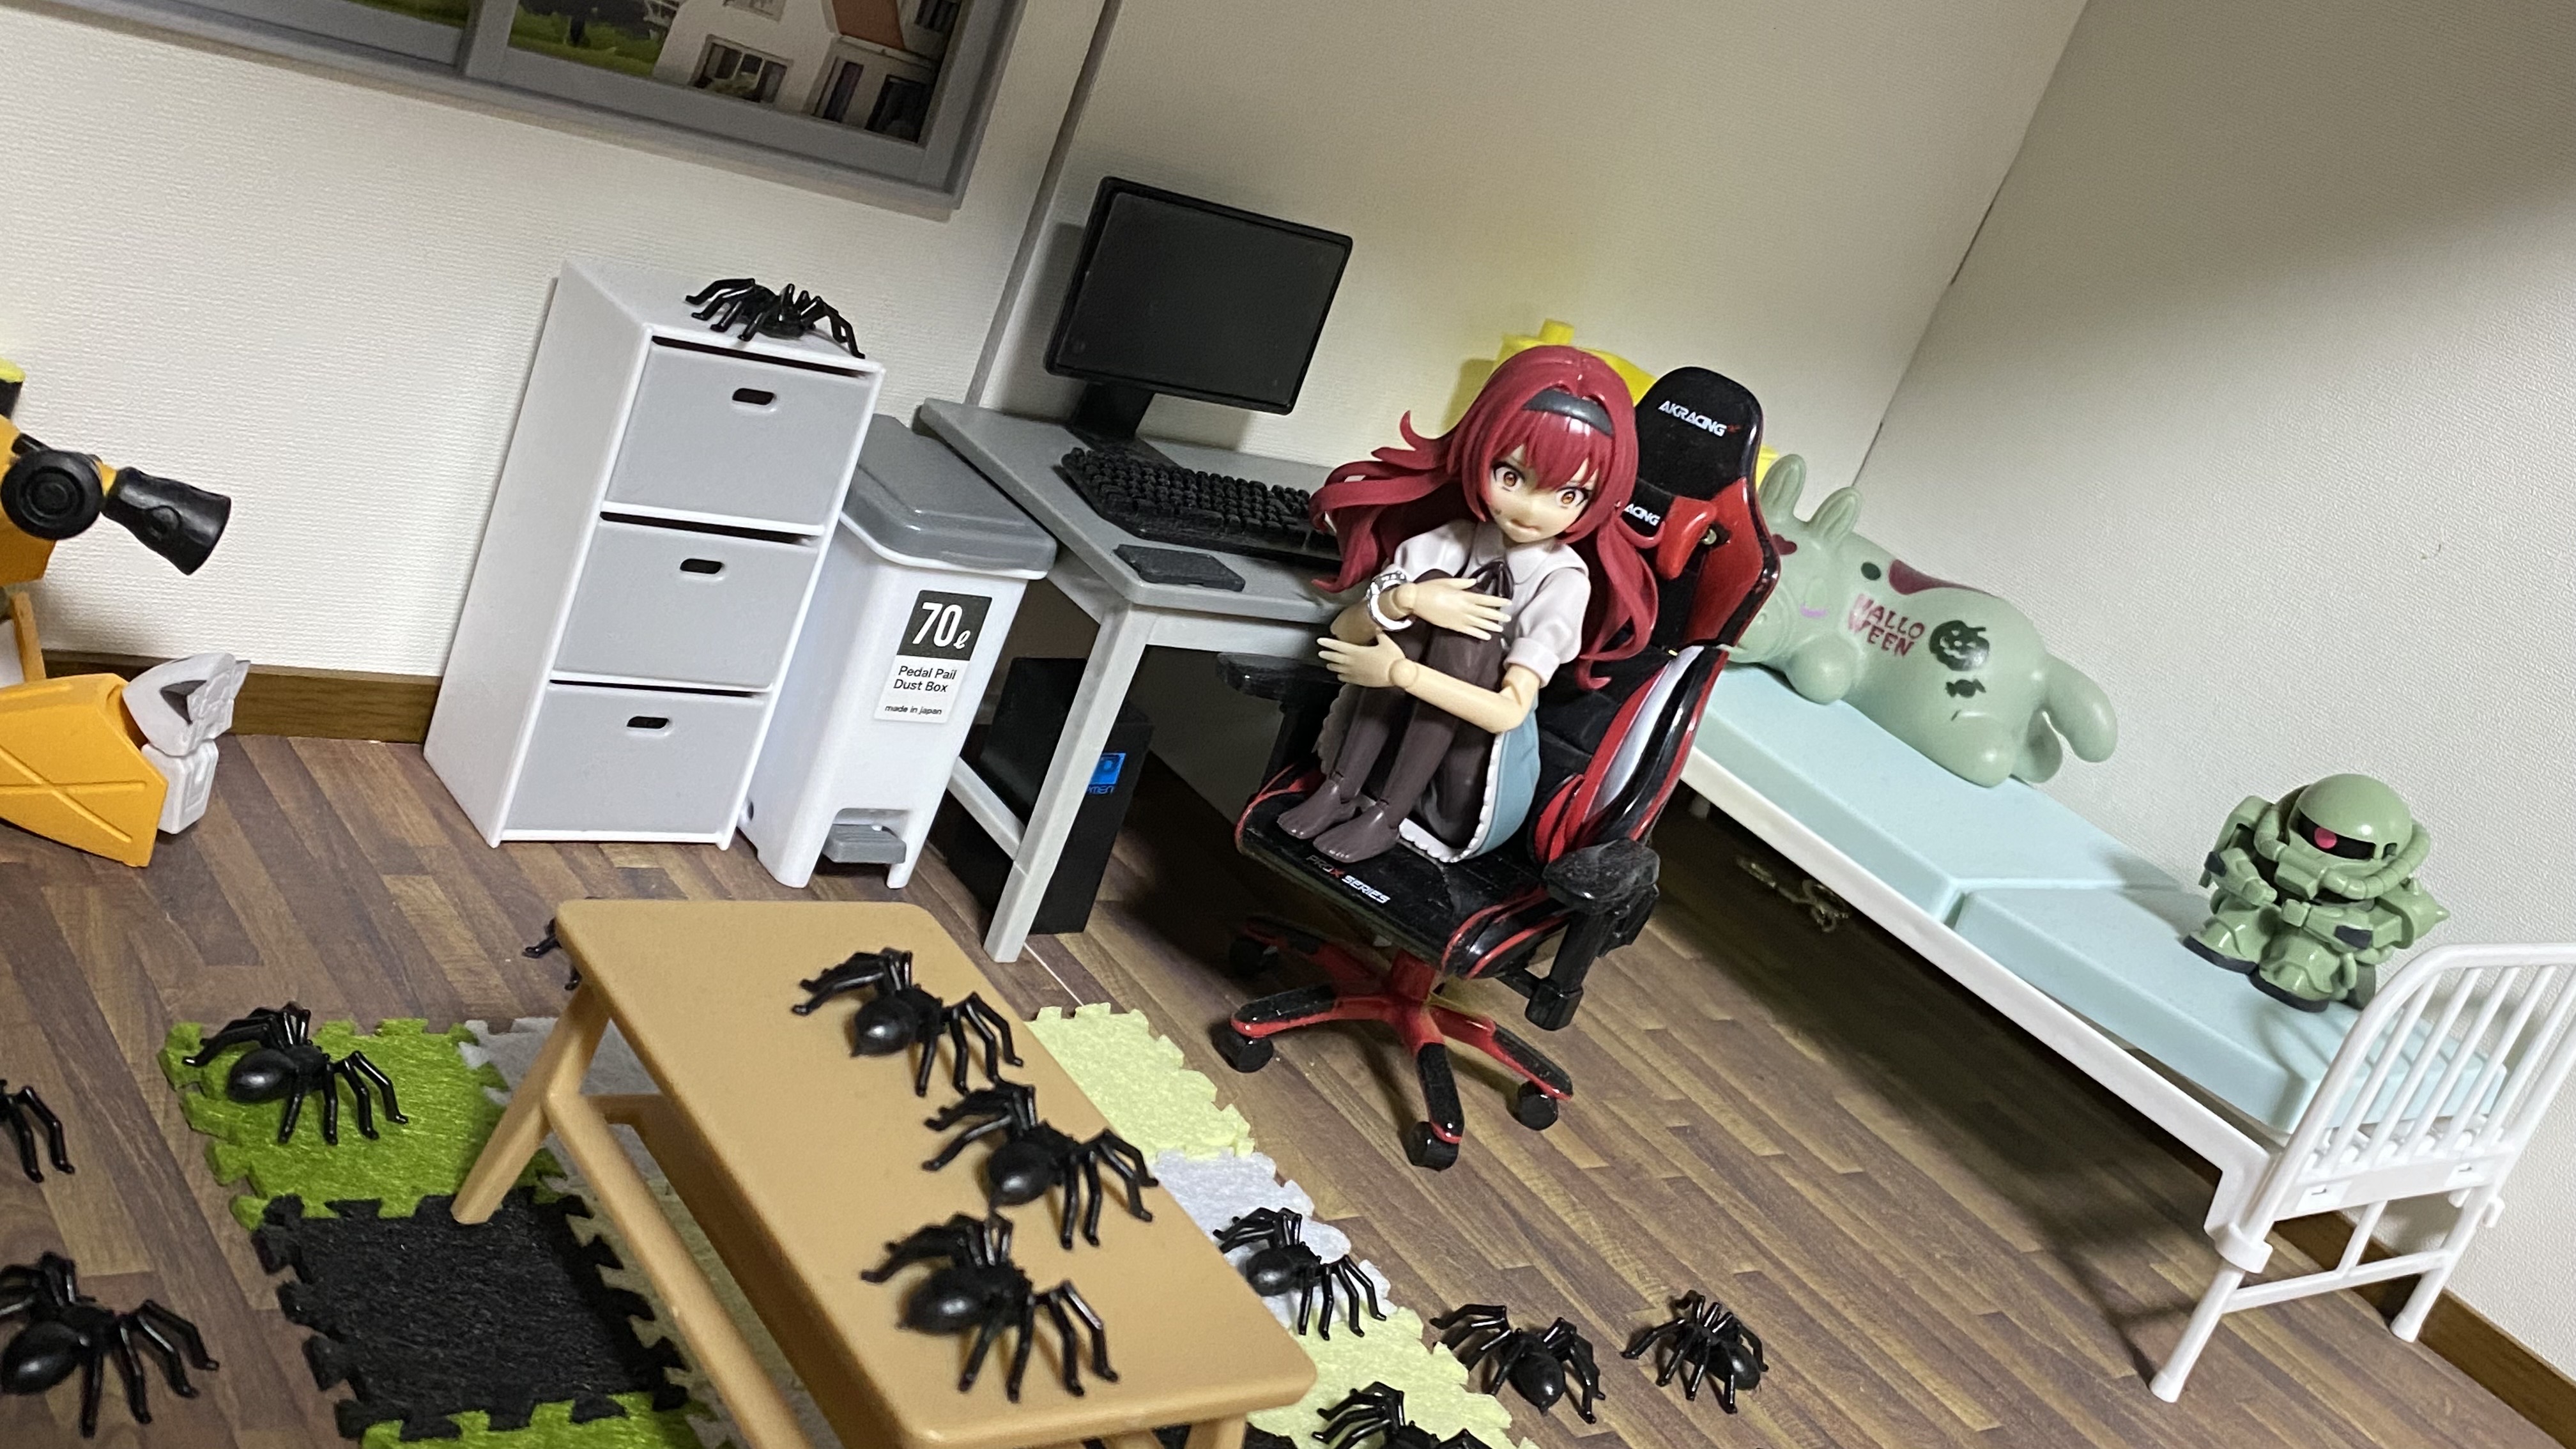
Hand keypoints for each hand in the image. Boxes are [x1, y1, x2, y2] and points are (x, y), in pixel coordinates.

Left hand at [1317, 632, 1410, 689]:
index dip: (1328, 642)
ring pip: (1338, 669)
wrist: (1396, 675)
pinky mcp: (1359, 681)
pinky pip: (1345, 678)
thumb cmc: (1392, 658)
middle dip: (1326, 654)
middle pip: (1334, 658)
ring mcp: (1354, 672)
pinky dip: (1341, 676)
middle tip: (1320, 653)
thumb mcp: (1386, 642)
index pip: (1337, 646)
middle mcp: (1352, 662)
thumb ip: (1379, 635)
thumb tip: (1377, 628)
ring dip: (1332, 665)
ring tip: (1328, 664)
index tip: (1320, 641)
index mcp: (1356, 651)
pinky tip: (1340, 675)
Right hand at [1395, 576, 1510, 638]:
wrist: (1415, 600)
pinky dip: (1478, 634)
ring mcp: (1459, 618)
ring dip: (1491, 626)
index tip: (1508, 603)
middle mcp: (1464, 608)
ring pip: (1479, 623)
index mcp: (1464, 596)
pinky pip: (1468, 631)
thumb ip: (1463, 583)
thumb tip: (1474, 582)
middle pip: (1485, 613)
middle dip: (1498, 616)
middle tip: (1508, 619)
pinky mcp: (1452, 626)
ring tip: (1501, 629)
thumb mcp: (1448, 582)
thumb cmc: (1430, 589)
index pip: (1485, 600)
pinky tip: (1486, 637)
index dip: (1497, 602)